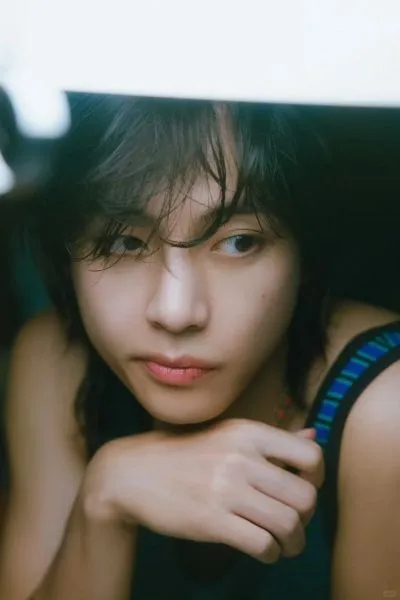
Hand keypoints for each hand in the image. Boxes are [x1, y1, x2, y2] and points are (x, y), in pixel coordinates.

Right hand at [84, 419, 323, 563]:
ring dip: (293, 542)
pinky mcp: (210, 519)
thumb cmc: (186, 454)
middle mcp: (241, 456)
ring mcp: (225, 488)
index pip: (310, 455)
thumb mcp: (229, 436)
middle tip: (294, 525)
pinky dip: (271, 554)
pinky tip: (263, 550)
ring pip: (288, 524)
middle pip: (304, 497)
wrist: (133, 473)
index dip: (318, 479)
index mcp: (249, 432)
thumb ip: (273, 439)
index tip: (305, 490)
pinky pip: (262, 544)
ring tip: (283, 544)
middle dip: (306, 519)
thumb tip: (313, 434)